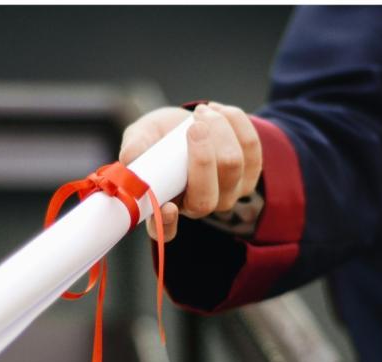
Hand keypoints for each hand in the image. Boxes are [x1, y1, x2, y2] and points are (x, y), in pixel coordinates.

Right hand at [119, 102, 261, 241]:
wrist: (189, 122)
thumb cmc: (160, 136)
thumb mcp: (142, 136)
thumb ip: (135, 146)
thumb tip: (130, 158)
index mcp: (166, 206)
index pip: (166, 230)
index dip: (167, 223)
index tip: (168, 207)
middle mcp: (199, 207)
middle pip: (206, 197)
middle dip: (203, 157)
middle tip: (194, 126)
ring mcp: (228, 194)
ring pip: (232, 165)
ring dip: (219, 130)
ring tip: (201, 112)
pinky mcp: (250, 174)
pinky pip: (251, 147)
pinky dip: (236, 122)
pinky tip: (219, 111)